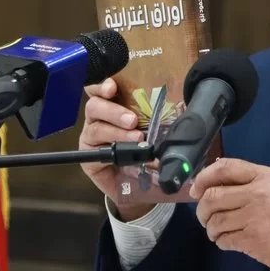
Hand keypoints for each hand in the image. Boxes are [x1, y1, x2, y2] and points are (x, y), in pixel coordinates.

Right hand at [78, 77, 154, 221]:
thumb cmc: (150, 154)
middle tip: (132, 121)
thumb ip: (160, 118)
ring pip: (95, 127)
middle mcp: (99, 119)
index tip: (112, 86)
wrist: (143, 186)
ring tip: (135, 138)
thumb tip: (181, 106)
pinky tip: (118, 153)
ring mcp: (92, 138)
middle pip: (95, 105)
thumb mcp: (158, 132)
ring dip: (116, 131)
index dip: (103, 84)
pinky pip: (91, 150)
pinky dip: (108, 150)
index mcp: (115, 105)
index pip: (102, 89)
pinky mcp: (88, 158)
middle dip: (113, 111)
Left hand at [190, 158, 269, 270]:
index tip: (195, 189)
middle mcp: (257, 194)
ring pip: (215, 221)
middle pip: (212, 196)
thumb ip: (254, 181)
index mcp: (265, 176)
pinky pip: (225, 240)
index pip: (225, 168)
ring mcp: (254, 218)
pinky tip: (228, 242)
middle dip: (201, 209)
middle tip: (204, 217)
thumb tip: (219, 180)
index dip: (203, 178)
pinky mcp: (253, 241)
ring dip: (211, 229)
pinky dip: (221, 242)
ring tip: (217, 232)